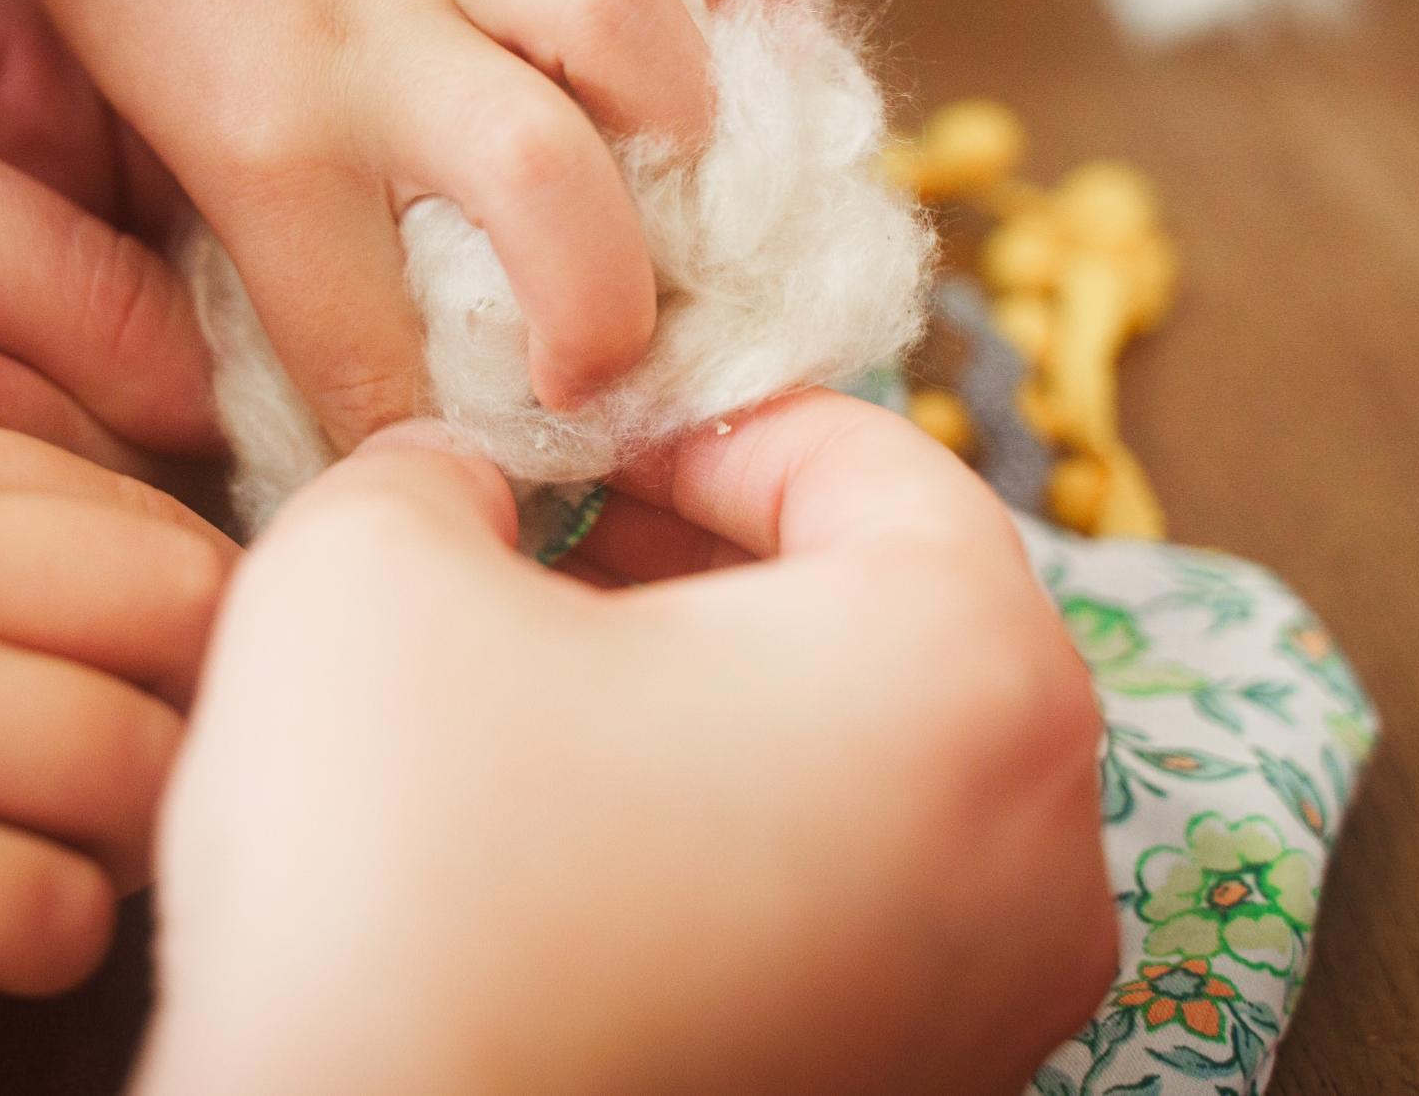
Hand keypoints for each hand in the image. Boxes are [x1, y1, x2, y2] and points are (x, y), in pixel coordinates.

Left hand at [0, 0, 798, 444]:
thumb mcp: (160, 113)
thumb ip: (280, 230)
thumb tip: (401, 375)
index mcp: (258, 131)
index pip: (368, 348)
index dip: (431, 443)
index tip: (467, 479)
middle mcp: (372, 28)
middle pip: (544, 184)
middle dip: (605, 313)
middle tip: (606, 371)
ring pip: (631, 21)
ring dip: (692, 129)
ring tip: (693, 195)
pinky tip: (758, 44)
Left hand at [0, 0, 216, 569]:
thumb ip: (65, 275)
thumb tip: (229, 402)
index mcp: (3, 74)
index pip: (207, 161)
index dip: (272, 244)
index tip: (323, 326)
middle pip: (179, 316)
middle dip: (133, 358)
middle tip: (21, 354)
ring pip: (101, 430)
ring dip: (21, 428)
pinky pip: (3, 512)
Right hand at [0, 403, 231, 1073]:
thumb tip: (200, 568)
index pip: (151, 517)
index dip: (188, 621)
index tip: (155, 684)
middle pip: (188, 620)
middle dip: (193, 712)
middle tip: (136, 773)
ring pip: (146, 774)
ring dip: (128, 843)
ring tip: (52, 852)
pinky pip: (58, 920)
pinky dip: (48, 945)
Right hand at [140, 393, 1114, 1095]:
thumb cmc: (398, 875)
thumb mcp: (372, 561)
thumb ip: (443, 461)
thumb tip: (479, 487)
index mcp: (974, 673)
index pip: (854, 453)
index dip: (679, 416)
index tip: (553, 441)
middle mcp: (1046, 849)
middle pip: (882, 606)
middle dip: (698, 551)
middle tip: (536, 542)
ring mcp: (994, 1001)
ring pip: (863, 757)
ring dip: (708, 689)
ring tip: (535, 681)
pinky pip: (844, 895)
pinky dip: (727, 829)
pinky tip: (566, 833)